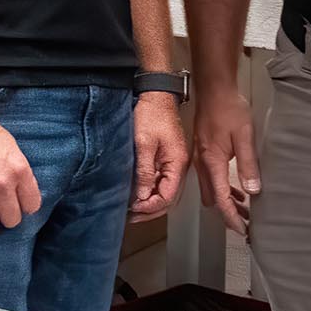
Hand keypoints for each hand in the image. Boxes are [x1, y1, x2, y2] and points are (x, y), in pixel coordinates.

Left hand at [130, 92, 189, 218]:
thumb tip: (142, 196)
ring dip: (149, 203)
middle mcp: (179, 166)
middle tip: (131, 216)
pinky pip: (160, 181)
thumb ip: (145, 171)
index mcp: (178, 163)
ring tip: (132, 210)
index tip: (133, 208)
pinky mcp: (166, 158)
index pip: (168, 196)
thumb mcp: (144, 143)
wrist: (155, 94)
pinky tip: (137, 194)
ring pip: (164, 191)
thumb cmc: (152, 113)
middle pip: (168, 198)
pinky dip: (149, 191)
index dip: (150, 206)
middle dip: (150, 211)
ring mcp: (173, 162)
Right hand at [190, 88, 259, 236]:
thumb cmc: (228, 109)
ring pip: (211, 191)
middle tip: (246, 223)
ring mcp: (200, 159)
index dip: (232, 218)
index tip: (243, 230)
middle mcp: (202, 164)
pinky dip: (222, 189)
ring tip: (244, 210)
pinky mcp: (203, 153)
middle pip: (213, 199)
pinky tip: (236, 189)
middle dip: (228, 213)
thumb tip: (253, 190)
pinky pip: (211, 179)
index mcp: (212, 163)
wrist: (214, 90)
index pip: (220, 200)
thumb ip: (248, 164)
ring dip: (225, 201)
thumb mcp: (244, 136)